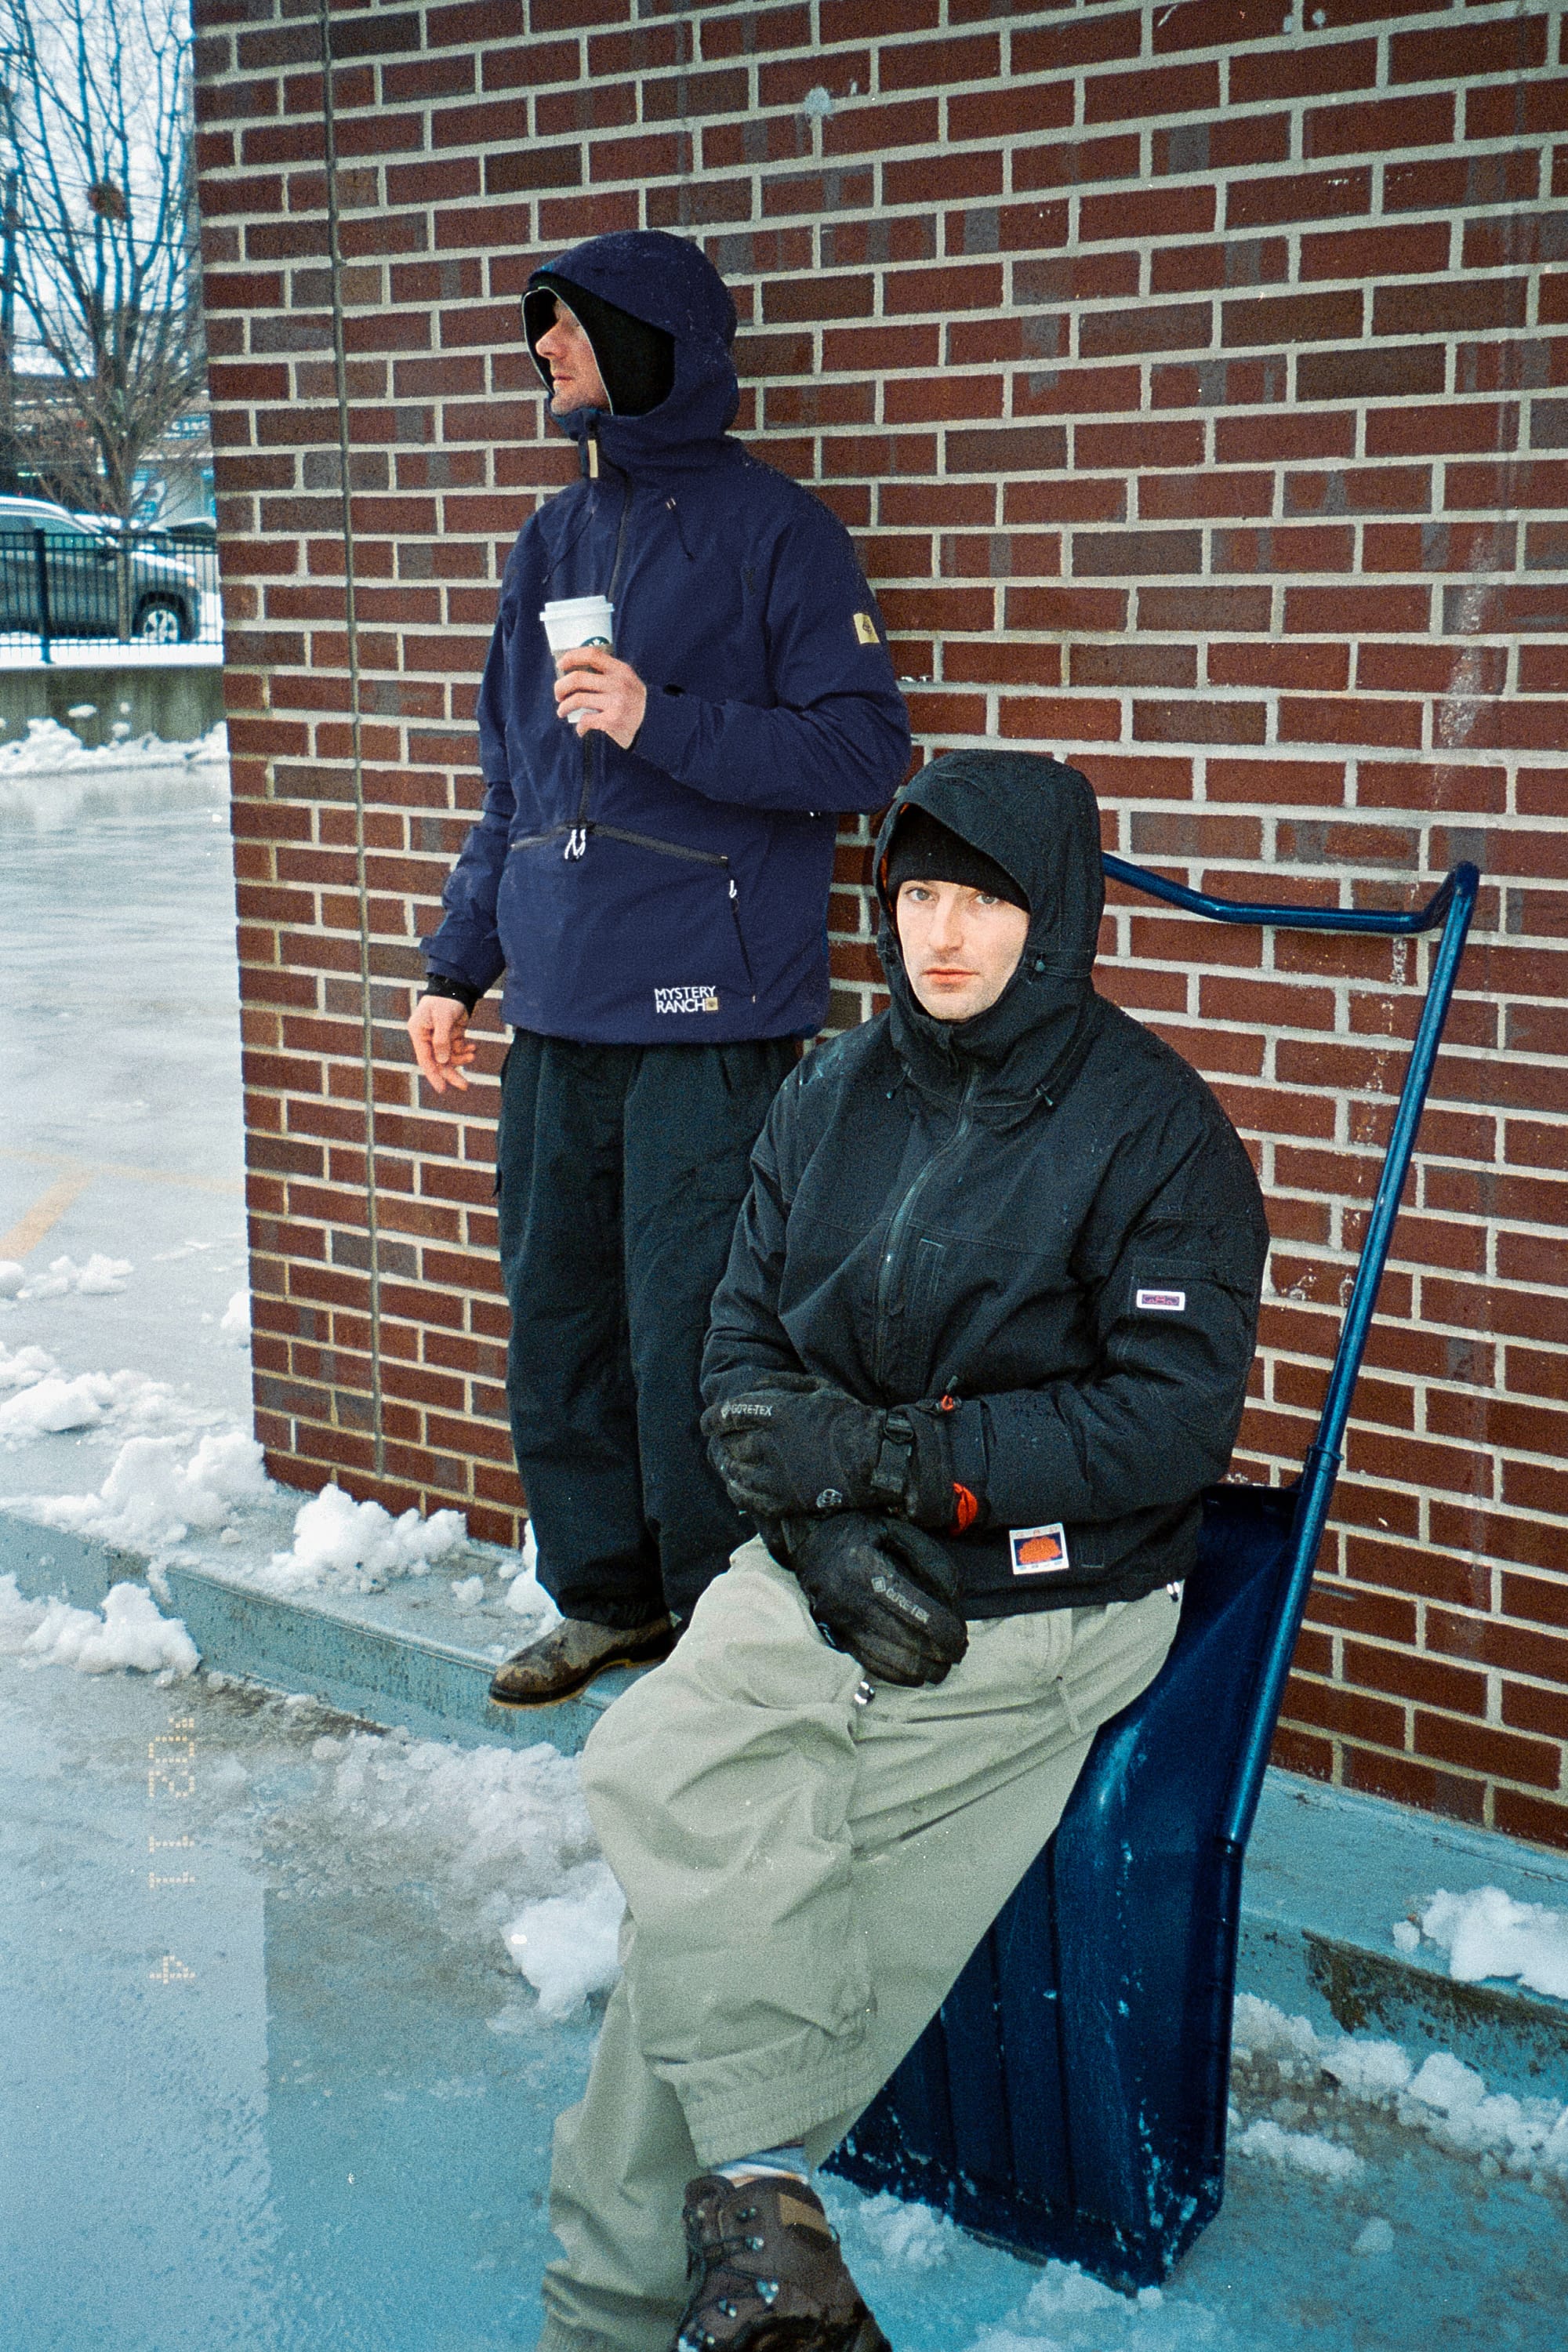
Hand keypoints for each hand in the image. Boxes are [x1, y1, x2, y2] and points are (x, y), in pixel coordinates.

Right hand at [408, 994, 475, 1093]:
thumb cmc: (446, 1000)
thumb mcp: (443, 1018)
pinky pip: (456, 1049)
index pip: (425, 1059)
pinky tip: (473, 1047)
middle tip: (465, 1086)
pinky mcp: (450, 1035)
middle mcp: (426, 1037)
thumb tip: (442, 1062)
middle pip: (438, 1062)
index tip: (442, 1089)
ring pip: (448, 1057)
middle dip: (452, 1073)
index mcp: (418, 1033)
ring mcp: (438, 1037)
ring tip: (473, 1054)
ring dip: (462, 1059)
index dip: (434, 1075)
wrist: (456, 986)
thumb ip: (442, 1040)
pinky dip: (465, 1051)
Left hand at [553, 646, 646, 746]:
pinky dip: (580, 727)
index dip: (572, 657)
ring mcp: (616, 702)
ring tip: (562, 711)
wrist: (658, 727)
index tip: (561, 665)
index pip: (592, 655)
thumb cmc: (636, 705)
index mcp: (621, 670)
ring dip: (564, 707)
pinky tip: (581, 729)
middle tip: (558, 694)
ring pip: (577, 699)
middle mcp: (618, 684)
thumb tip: (575, 676)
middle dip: (561, 686)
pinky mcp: (613, 720)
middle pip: (578, 678)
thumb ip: (608, 676)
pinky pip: (586, 720)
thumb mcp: (628, 683)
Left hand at [703, 1381, 891, 1519]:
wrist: (875, 1460)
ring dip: (727, 1466)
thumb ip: (782, 1385)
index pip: (728, 1414)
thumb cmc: (849, 1419)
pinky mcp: (783, 1501)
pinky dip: (737, 1490)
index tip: (707, 1423)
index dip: (712, 1419)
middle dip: (722, 1443)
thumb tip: (756, 1387)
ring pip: (734, 1471)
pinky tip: (737, 1486)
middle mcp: (770, 1444)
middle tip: (722, 1443)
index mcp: (778, 1413)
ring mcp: (775, 1476)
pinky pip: (746, 1498)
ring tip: (728, 1463)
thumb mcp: (818, 1388)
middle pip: (729, 1444)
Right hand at [785, 1514, 967, 1687]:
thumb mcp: (897, 1530)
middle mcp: (851, 1601)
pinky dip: (903, 1675)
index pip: (917, 1613)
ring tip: (943, 1663)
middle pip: (909, 1644)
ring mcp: (842, 1624)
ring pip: (894, 1663)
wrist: (811, 1543)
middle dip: (942, 1654)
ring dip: (927, 1670)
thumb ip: (930, 1561)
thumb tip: (953, 1601)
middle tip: (958, 1650)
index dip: (947, 1631)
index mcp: (868, 1570)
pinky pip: (875, 1667)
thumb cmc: (860, 1533)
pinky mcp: (838, 1638)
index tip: (961, 1634)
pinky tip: (920, 1670)